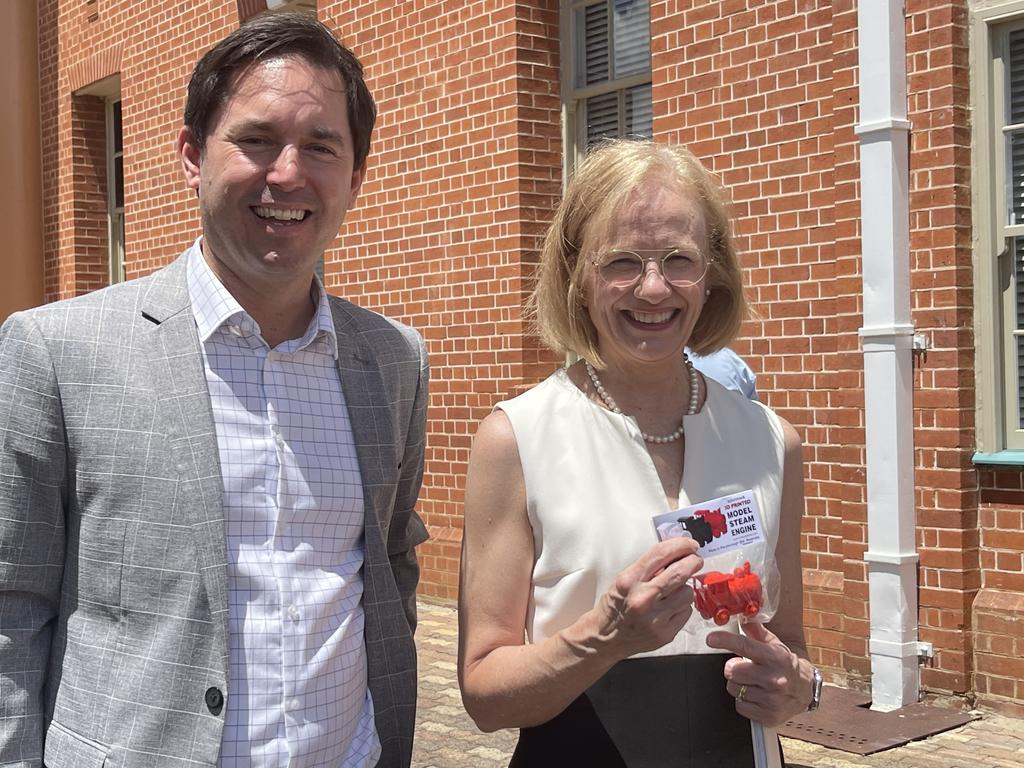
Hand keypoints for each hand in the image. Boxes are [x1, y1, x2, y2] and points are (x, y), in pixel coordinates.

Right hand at [589, 537, 702, 658]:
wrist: (604, 638)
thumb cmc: (614, 607)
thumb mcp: (624, 580)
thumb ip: (649, 567)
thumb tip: (675, 554)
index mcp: (630, 580)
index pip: (661, 553)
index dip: (681, 545)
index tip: (689, 544)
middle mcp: (643, 598)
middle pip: (681, 572)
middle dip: (693, 561)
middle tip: (695, 560)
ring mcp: (655, 618)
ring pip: (688, 592)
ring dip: (684, 588)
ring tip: (672, 592)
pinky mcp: (665, 633)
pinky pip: (686, 611)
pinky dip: (682, 607)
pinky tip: (669, 608)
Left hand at [705, 622, 812, 726]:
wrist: (805, 689)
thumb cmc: (785, 664)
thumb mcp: (774, 644)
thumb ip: (756, 631)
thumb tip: (743, 617)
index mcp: (775, 657)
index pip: (745, 646)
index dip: (725, 641)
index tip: (711, 639)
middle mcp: (774, 679)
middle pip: (733, 671)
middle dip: (733, 668)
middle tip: (743, 668)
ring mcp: (772, 699)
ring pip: (734, 689)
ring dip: (738, 685)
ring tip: (752, 682)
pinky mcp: (768, 716)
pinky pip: (740, 706)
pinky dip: (743, 701)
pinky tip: (755, 696)